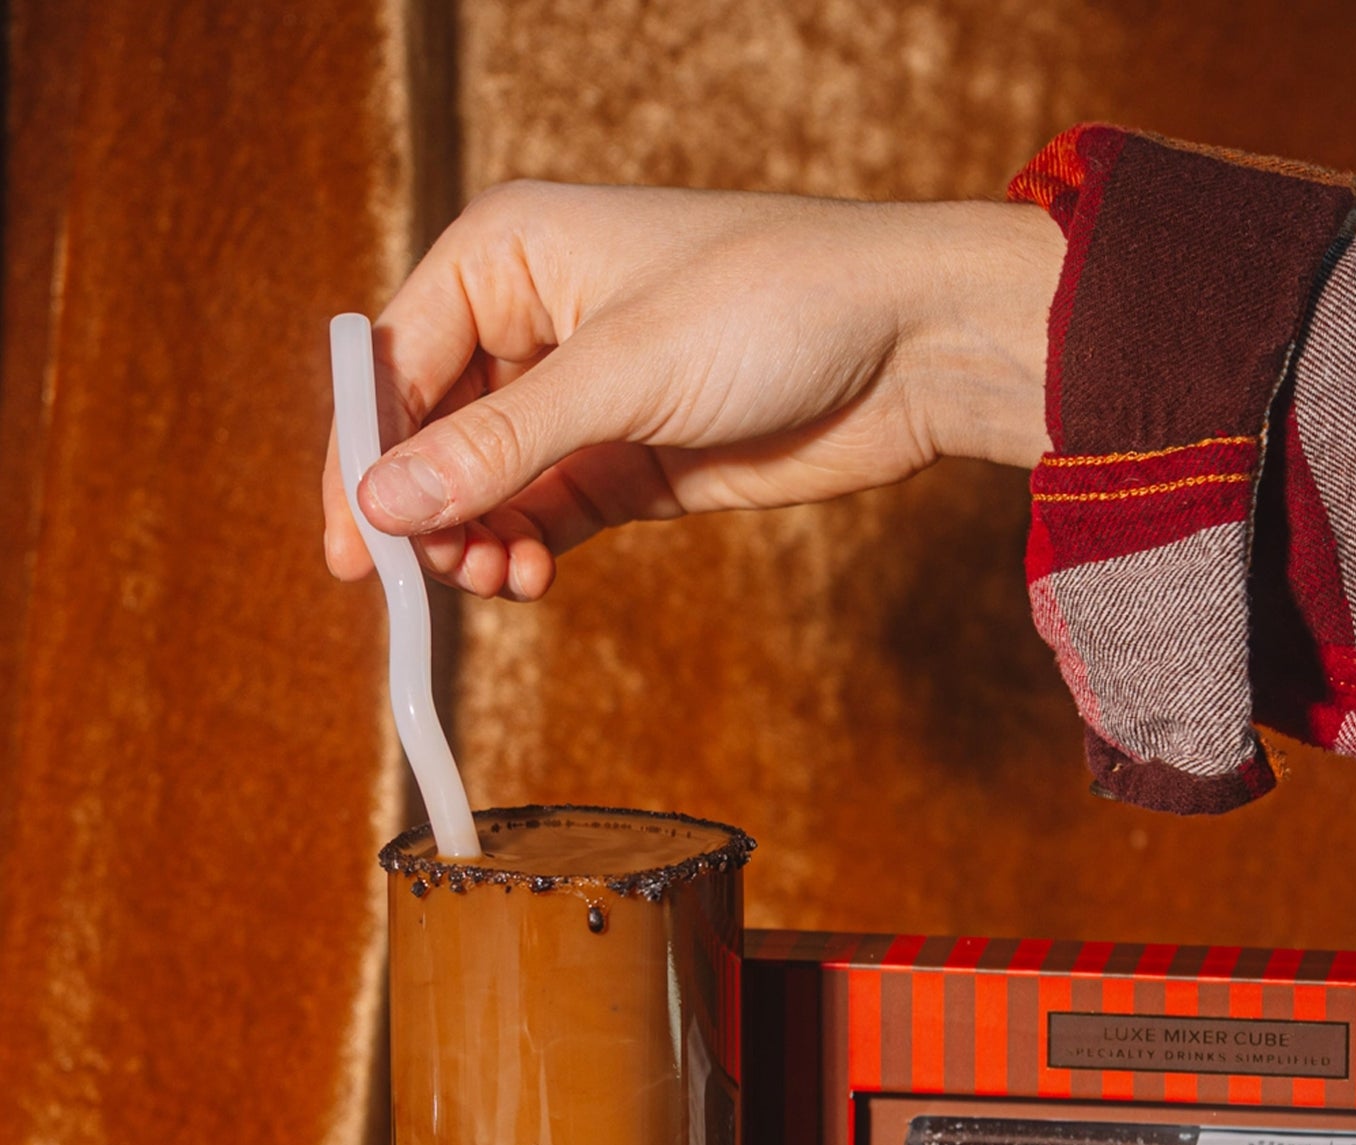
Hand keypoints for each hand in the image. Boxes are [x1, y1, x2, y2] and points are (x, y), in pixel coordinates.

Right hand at [322, 183, 1062, 599]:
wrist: (909, 346)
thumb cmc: (774, 304)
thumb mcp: (624, 372)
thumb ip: (502, 444)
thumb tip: (384, 502)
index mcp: (505, 254)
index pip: (392, 363)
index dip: (361, 456)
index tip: (348, 550)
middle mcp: (531, 322)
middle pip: (431, 433)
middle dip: (423, 512)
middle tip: (431, 581)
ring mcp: (583, 398)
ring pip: (486, 485)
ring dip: (475, 541)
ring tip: (498, 580)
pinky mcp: (631, 461)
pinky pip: (546, 514)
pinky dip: (527, 550)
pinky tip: (527, 579)